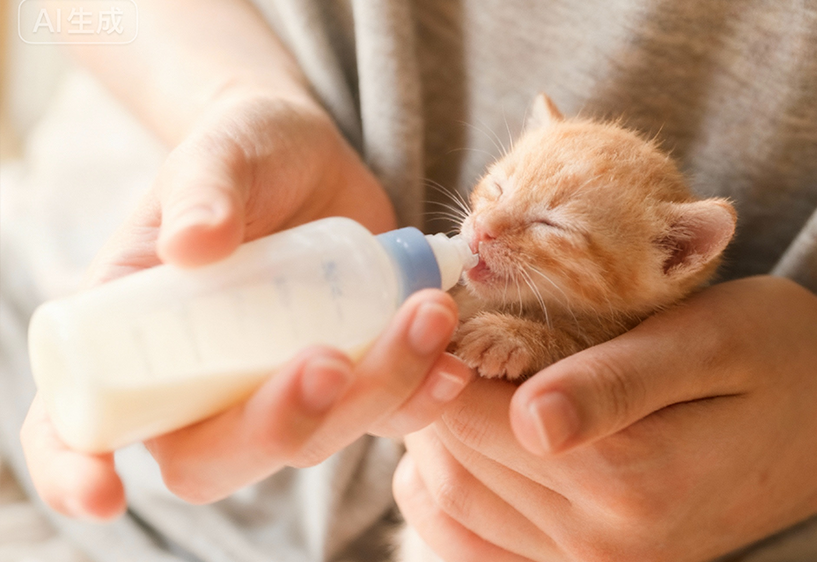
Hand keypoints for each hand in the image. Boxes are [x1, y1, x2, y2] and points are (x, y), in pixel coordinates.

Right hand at [21, 95, 474, 519]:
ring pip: (316, 436)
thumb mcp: (219, 152)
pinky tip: (449, 359)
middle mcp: (204, 380)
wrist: (314, 157)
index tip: (104, 493)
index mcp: (137, 335)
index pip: (77, 427)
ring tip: (426, 314)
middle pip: (218, 456)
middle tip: (329, 360)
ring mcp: (280, 387)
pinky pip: (383, 414)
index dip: (77, 471)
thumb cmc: (244, 151)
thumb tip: (190, 242)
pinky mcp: (350, 378)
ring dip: (375, 393)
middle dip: (277, 425)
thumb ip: (202, 188)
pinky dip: (420, 397)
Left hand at [395, 277, 816, 560]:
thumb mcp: (709, 341)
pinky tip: (477, 438)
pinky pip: (480, 540)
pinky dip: (458, 488)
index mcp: (633, 480)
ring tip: (466, 373)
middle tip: (445, 331)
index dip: (436, 358)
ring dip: (442, 436)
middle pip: (455, 461)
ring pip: (456, 501)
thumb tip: (529, 421)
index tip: (433, 307)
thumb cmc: (782, 355)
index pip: (473, 418)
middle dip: (435, 393)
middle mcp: (610, 546)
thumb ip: (616, 382)